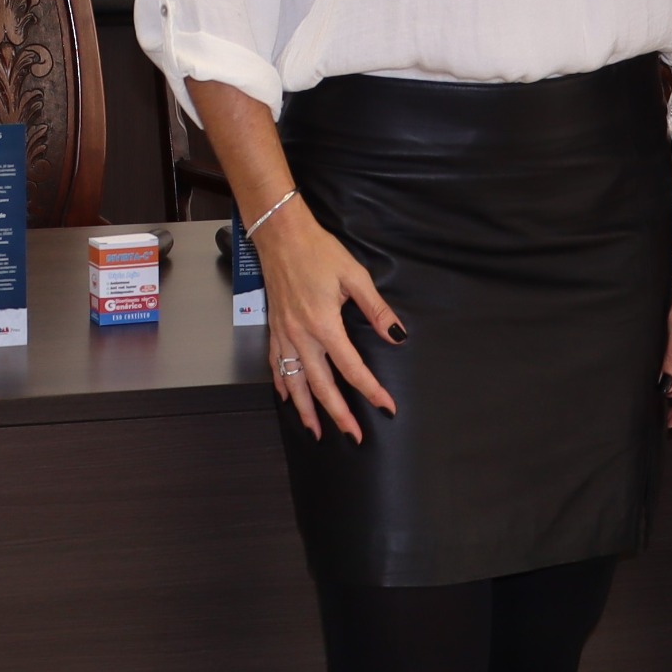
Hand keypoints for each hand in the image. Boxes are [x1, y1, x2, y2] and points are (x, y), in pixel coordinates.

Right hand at [257, 198, 402, 441]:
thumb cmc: (319, 252)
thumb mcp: (355, 276)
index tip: (387, 407)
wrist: (281, 236)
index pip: (352, 368)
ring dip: (306, 410)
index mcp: (324, 325)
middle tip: (353, 436)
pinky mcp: (274, 328)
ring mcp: (284, 335)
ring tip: (316, 431)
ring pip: (295, 382)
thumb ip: (376, 309)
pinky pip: (277, 365)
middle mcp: (301, 336)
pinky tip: (289, 398)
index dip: (371, 391)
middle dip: (338, 414)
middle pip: (322, 386)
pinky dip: (283, 385)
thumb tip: (397, 335)